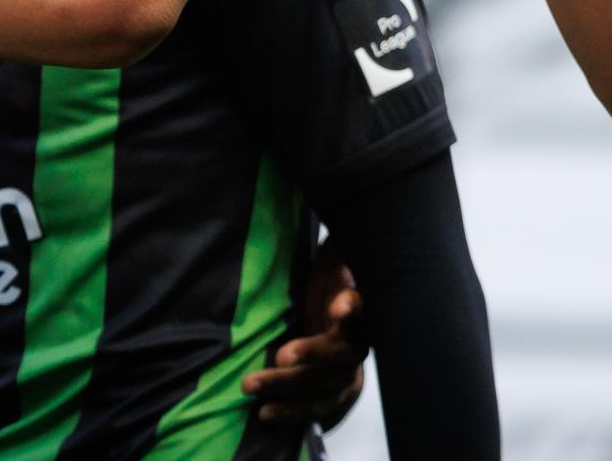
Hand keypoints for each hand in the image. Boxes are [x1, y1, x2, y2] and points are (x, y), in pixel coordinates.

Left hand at [242, 240, 368, 426]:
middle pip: (339, 353)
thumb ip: (336, 244)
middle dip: (312, 354)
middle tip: (282, 353)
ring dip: (285, 386)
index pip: (362, 307)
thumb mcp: (334, 261)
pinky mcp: (329, 396)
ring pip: (318, 385)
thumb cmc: (333, 288)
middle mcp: (355, 345)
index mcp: (359, 309)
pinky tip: (262, 413)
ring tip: (249, 383)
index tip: (341, 302)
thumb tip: (336, 198)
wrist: (347, 334)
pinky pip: (311, 409)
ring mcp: (343, 374)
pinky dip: (288, 413)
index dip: (353, 307)